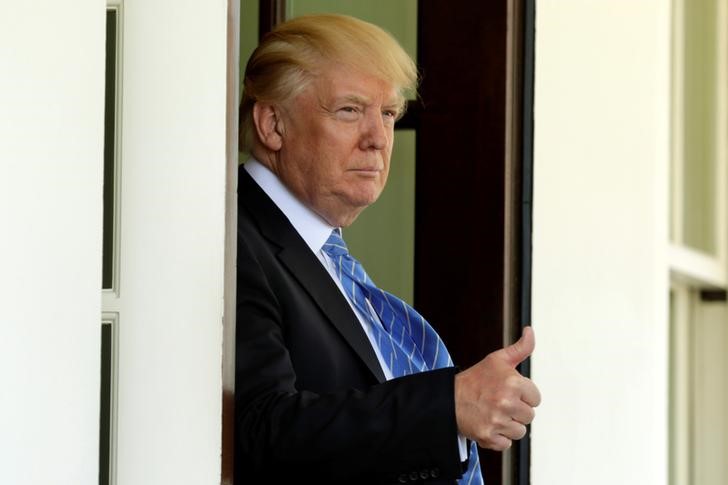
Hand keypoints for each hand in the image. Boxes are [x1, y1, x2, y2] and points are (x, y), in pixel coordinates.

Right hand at [454, 326, 540, 450]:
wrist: (448, 398)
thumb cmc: (475, 380)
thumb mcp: (497, 360)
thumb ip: (520, 348)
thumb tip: (530, 331)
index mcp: (512, 382)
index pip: (536, 398)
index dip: (523, 395)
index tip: (509, 391)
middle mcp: (506, 402)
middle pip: (530, 416)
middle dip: (517, 410)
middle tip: (499, 402)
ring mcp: (497, 421)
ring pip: (520, 431)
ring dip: (509, 425)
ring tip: (494, 413)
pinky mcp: (488, 436)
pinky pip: (506, 443)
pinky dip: (498, 437)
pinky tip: (489, 424)